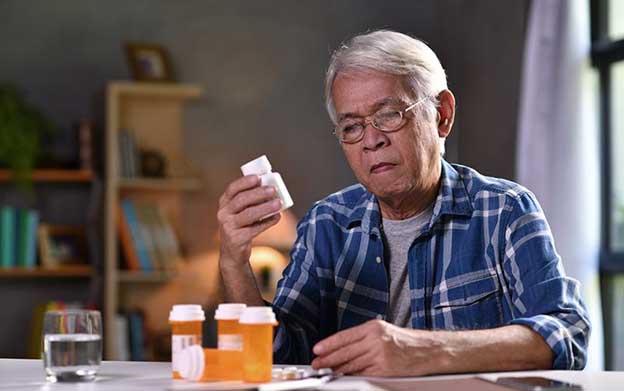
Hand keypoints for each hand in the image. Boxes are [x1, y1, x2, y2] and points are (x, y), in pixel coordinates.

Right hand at [217, 175, 282, 267]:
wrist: (232, 252)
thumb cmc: (241, 227)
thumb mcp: (240, 212)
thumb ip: (251, 200)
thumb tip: (271, 189)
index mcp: (224, 203)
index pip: (232, 189)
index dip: (245, 182)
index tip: (258, 177)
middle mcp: (223, 214)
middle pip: (241, 200)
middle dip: (258, 193)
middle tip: (273, 190)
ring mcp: (228, 227)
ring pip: (249, 214)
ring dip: (265, 207)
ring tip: (278, 203)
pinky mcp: (236, 240)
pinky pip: (254, 229)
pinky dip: (267, 222)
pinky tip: (277, 217)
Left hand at [311, 320, 446, 376]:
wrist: (427, 350)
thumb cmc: (406, 341)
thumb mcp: (383, 331)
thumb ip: (363, 338)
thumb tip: (342, 348)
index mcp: (373, 327)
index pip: (344, 336)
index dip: (329, 344)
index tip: (317, 349)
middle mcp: (375, 340)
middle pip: (345, 351)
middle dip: (328, 358)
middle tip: (317, 363)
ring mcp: (380, 355)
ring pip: (352, 364)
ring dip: (337, 369)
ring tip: (326, 372)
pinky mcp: (385, 370)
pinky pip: (363, 374)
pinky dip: (352, 376)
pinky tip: (344, 377)